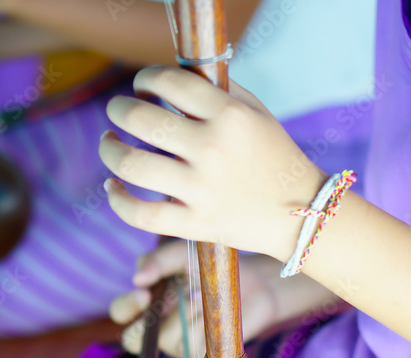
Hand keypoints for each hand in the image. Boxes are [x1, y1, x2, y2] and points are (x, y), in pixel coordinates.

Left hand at [99, 66, 325, 260]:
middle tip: (117, 112)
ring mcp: (201, 190)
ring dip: (110, 150)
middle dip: (118, 109)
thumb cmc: (274, 158)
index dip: (145, 79)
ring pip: (132, 165)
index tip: (141, 87)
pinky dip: (118, 200)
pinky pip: (141, 214)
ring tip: (109, 143)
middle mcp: (212, 150)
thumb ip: (218, 92)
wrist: (300, 214)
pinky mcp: (195, 224)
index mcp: (229, 116)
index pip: (169, 82)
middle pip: (141, 120)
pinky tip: (112, 188)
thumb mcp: (256, 113)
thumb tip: (171, 80)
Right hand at [110, 240, 342, 357]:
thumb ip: (158, 261)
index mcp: (150, 305)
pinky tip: (214, 309)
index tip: (142, 291)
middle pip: (132, 340)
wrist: (255, 283)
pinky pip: (193, 343)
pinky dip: (203, 322)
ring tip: (203, 293)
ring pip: (168, 338)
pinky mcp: (200, 357)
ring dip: (185, 312)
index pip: (122, 314)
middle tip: (152, 299)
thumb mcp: (184, 255)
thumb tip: (138, 277)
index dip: (126, 307)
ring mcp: (179, 346)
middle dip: (141, 321)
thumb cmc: (215, 267)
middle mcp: (160, 329)